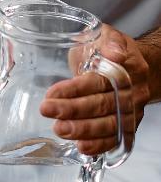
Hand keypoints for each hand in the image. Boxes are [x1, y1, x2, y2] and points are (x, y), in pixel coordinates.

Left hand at [40, 24, 148, 155]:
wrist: (134, 68)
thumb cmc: (110, 50)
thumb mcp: (107, 35)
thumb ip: (109, 40)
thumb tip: (114, 52)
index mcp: (127, 69)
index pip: (99, 81)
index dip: (75, 89)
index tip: (52, 93)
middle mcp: (132, 93)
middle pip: (102, 105)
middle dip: (72, 110)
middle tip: (48, 111)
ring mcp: (131, 112)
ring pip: (108, 125)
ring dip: (83, 130)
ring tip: (60, 129)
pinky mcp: (127, 126)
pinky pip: (115, 139)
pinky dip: (99, 145)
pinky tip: (82, 147)